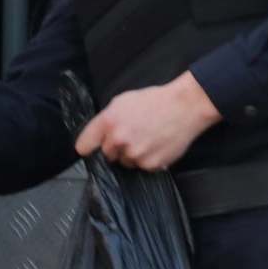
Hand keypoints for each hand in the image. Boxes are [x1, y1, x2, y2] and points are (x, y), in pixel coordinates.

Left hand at [75, 73, 220, 171]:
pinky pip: (142, 167)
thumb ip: (106, 120)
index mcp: (109, 121)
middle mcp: (118, 140)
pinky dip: (148, 160)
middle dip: (116, 148)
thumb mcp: (123, 101)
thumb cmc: (154, 101)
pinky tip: (156, 145)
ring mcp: (134, 154)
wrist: (184, 107)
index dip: (87, 147)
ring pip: (125, 163)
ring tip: (147, 138)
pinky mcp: (150, 164)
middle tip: (132, 135)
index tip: (88, 150)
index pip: (84, 145)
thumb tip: (97, 137)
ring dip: (132, 155)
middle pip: (107, 155)